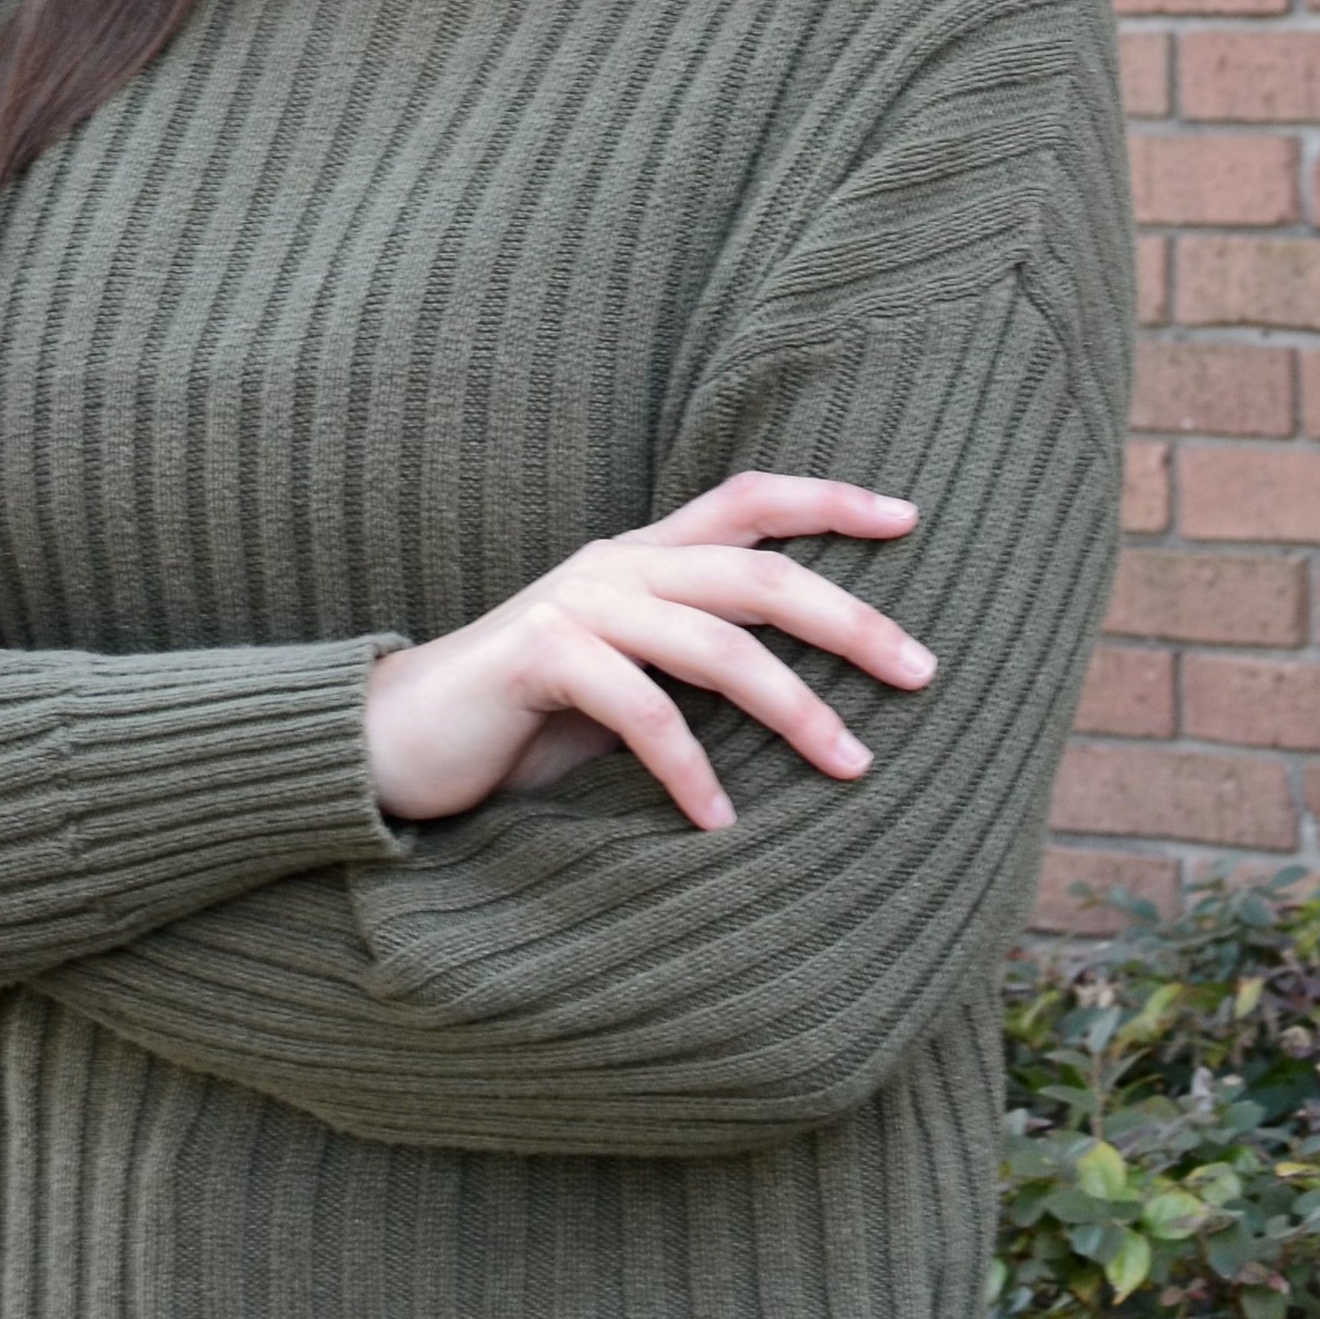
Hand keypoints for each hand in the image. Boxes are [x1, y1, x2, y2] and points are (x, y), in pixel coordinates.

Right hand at [364, 471, 928, 832]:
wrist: (397, 737)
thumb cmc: (525, 719)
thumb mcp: (625, 674)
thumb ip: (691, 659)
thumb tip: (809, 694)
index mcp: (640, 555)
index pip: (748, 499)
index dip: (828, 499)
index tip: (908, 516)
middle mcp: (615, 564)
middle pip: (758, 572)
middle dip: (850, 617)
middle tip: (922, 671)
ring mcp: (577, 605)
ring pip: (715, 643)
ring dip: (796, 708)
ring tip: (853, 765)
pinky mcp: (541, 657)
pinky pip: (641, 709)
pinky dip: (690, 768)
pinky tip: (720, 819)